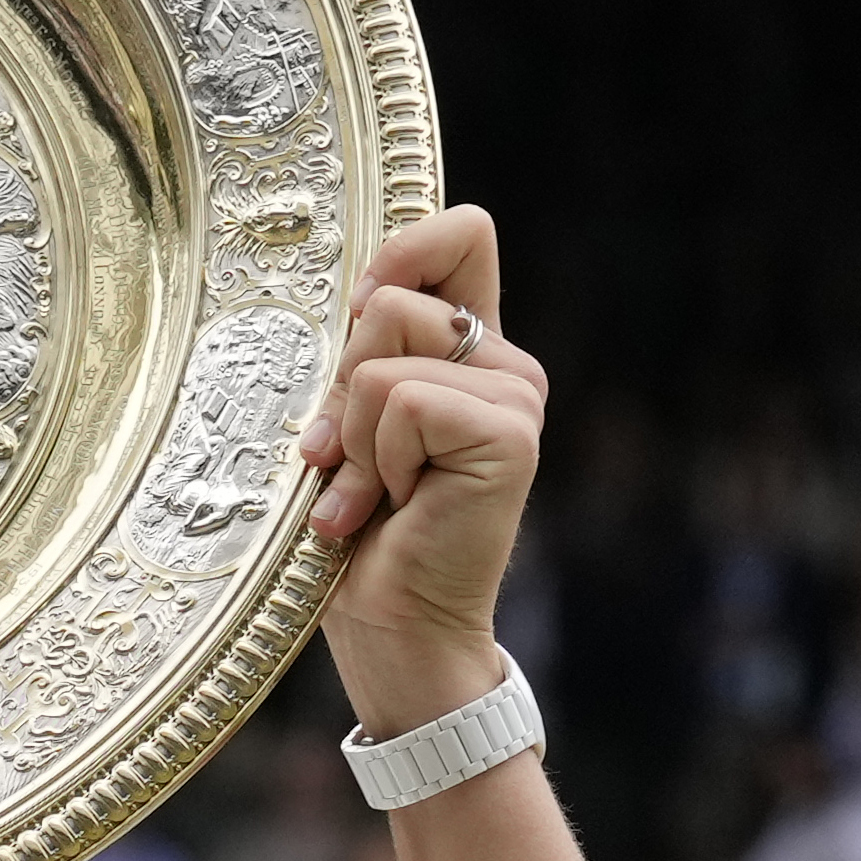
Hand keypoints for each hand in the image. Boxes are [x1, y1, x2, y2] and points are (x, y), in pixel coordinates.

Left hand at [304, 204, 539, 736]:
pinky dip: (373, 462)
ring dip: (354, 436)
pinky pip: (401, 403)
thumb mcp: (351, 425)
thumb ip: (364, 357)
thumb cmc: (362, 534)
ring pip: (384, 354)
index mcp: (474, 352)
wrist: (395, 627)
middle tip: (352, 462)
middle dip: (342, 385)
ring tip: (372, 493)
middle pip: (392, 300)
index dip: (401, 251)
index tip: (359, 310)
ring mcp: (518, 398)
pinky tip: (392, 509)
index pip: (462, 233)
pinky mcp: (511, 435)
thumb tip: (354, 300)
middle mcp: (508, 366)